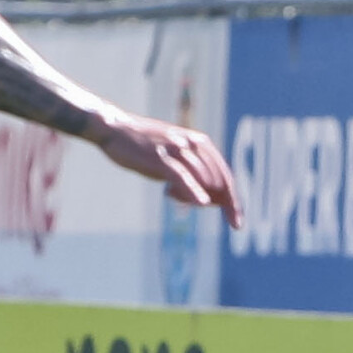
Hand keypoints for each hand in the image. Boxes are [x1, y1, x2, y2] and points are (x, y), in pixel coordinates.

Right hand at [94, 111, 243, 229]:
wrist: (114, 129)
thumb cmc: (144, 148)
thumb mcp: (173, 160)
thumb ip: (193, 176)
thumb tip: (211, 201)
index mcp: (200, 143)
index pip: (225, 175)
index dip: (234, 201)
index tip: (237, 223)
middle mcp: (193, 144)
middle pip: (220, 180)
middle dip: (227, 204)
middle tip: (231, 222)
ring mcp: (177, 150)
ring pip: (202, 179)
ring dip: (195, 197)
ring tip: (170, 193)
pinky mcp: (160, 157)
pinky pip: (181, 176)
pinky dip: (193, 190)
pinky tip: (202, 203)